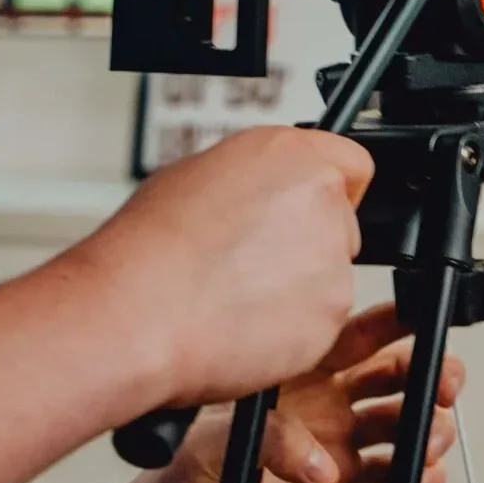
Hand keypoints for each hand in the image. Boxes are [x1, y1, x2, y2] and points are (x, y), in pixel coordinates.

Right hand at [65, 126, 373, 408]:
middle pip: (341, 222)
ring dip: (298, 289)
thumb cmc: (146, 251)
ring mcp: (332, 257)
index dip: (326, 190)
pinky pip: (320, 319)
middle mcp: (321, 200)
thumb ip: (253, 178)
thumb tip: (263, 189)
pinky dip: (291, 328)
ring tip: (234, 298)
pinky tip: (241, 324)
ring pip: (329, 275)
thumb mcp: (194, 176)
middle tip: (250, 265)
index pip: (351, 163)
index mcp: (290, 154)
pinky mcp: (331, 310)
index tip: (305, 211)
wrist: (132, 317)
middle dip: (307, 243)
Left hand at [98, 304, 465, 482]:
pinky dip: (420, 475)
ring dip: (429, 427)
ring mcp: (338, 445)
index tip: (425, 322)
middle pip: (396, 376)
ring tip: (429, 439)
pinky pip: (397, 474)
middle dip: (430, 374)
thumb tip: (323, 459)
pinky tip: (421, 476)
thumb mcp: (210, 447)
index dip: (397, 323)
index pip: (357, 335)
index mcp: (296, 374)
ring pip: (404, 423)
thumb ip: (271, 438)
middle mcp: (324, 404)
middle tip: (443, 386)